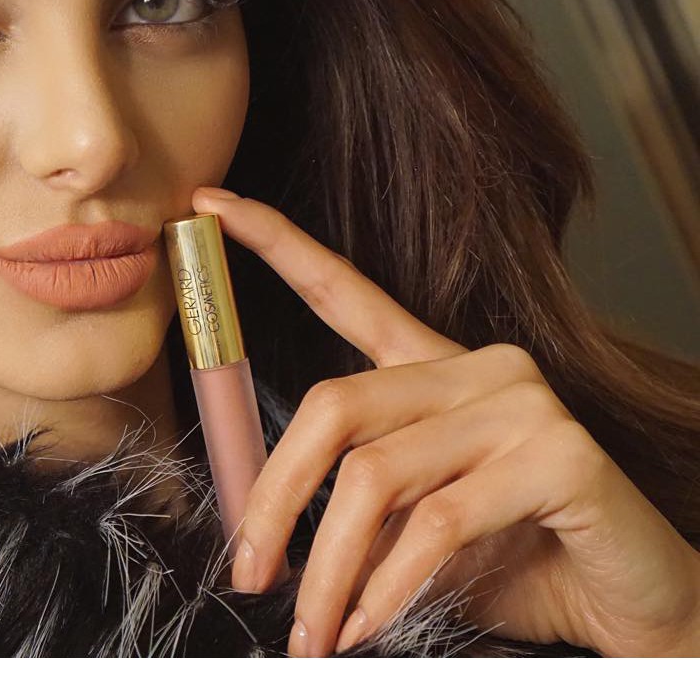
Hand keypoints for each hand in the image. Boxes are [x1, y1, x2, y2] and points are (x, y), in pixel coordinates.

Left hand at [192, 187, 699, 657]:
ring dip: (330, 568)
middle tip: (249, 575)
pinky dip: (388, 586)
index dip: (273, 242)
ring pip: (375, 475)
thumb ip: (350, 504)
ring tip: (312, 632)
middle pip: (334, 404)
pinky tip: (367, 625)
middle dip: (275, 497)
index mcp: (429, 364)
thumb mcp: (408, 526)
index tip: (209, 206)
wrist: (629, 607)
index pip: (341, 288)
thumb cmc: (511, 560)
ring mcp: (518, 401)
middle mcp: (473, 364)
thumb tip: (257, 534)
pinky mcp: (558, 453)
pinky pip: (437, 522)